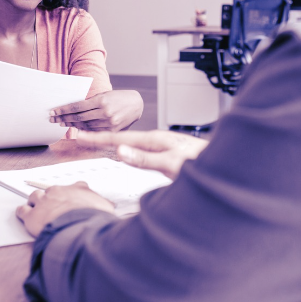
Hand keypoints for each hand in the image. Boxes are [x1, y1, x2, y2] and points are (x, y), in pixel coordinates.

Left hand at [16, 181, 114, 236]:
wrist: (78, 227)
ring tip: (37, 208)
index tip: (73, 198)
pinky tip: (24, 215)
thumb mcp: (106, 209)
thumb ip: (106, 206)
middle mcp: (59, 191)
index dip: (73, 194)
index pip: (76, 187)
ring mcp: (44, 202)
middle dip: (52, 197)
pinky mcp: (32, 215)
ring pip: (35, 196)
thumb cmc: (93, 218)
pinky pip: (23, 210)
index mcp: (78, 189)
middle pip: (52, 190)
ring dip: (35, 202)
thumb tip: (111, 207)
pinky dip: (22, 212)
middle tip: (54, 206)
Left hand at [50, 90, 143, 131]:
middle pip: (79, 117)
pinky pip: (94, 131)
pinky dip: (84, 130)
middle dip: (64, 118)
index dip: (64, 110)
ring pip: (85, 125)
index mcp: (102, 100)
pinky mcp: (113, 130)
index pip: (77, 106)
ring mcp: (109, 122)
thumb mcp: (105, 95)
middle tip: (53, 119)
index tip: (54, 111)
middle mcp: (105, 112)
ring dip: (72, 124)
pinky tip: (77, 128)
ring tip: (62, 122)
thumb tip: (73, 109)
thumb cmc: (119, 98)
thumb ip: (90, 102)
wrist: (137, 104)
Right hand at [75, 129, 207, 179]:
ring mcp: (160, 146)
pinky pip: (137, 149)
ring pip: (128, 143)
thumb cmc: (200, 164)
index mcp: (153, 140)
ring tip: (92, 142)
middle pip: (119, 138)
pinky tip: (123, 151)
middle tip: (78, 138)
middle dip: (97, 138)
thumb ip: (144, 159)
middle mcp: (155, 140)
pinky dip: (124, 149)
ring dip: (109, 143)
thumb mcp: (170, 164)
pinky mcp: (164, 153)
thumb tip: (120, 151)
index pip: (117, 139)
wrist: (222, 163)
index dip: (96, 139)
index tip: (78, 137)